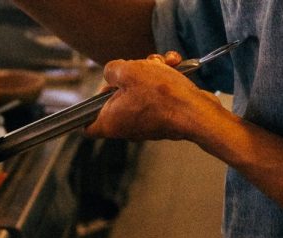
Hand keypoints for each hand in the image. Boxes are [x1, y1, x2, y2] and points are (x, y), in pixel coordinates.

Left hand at [85, 53, 223, 141]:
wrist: (196, 111)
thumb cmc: (162, 96)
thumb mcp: (129, 71)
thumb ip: (112, 69)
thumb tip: (112, 72)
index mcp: (110, 122)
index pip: (86, 125)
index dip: (89, 106)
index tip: (103, 89)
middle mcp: (125, 127)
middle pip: (116, 98)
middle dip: (129, 77)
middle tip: (140, 66)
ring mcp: (145, 122)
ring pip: (139, 91)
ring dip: (150, 72)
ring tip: (163, 64)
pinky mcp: (162, 116)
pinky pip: (156, 95)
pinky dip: (164, 79)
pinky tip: (174, 66)